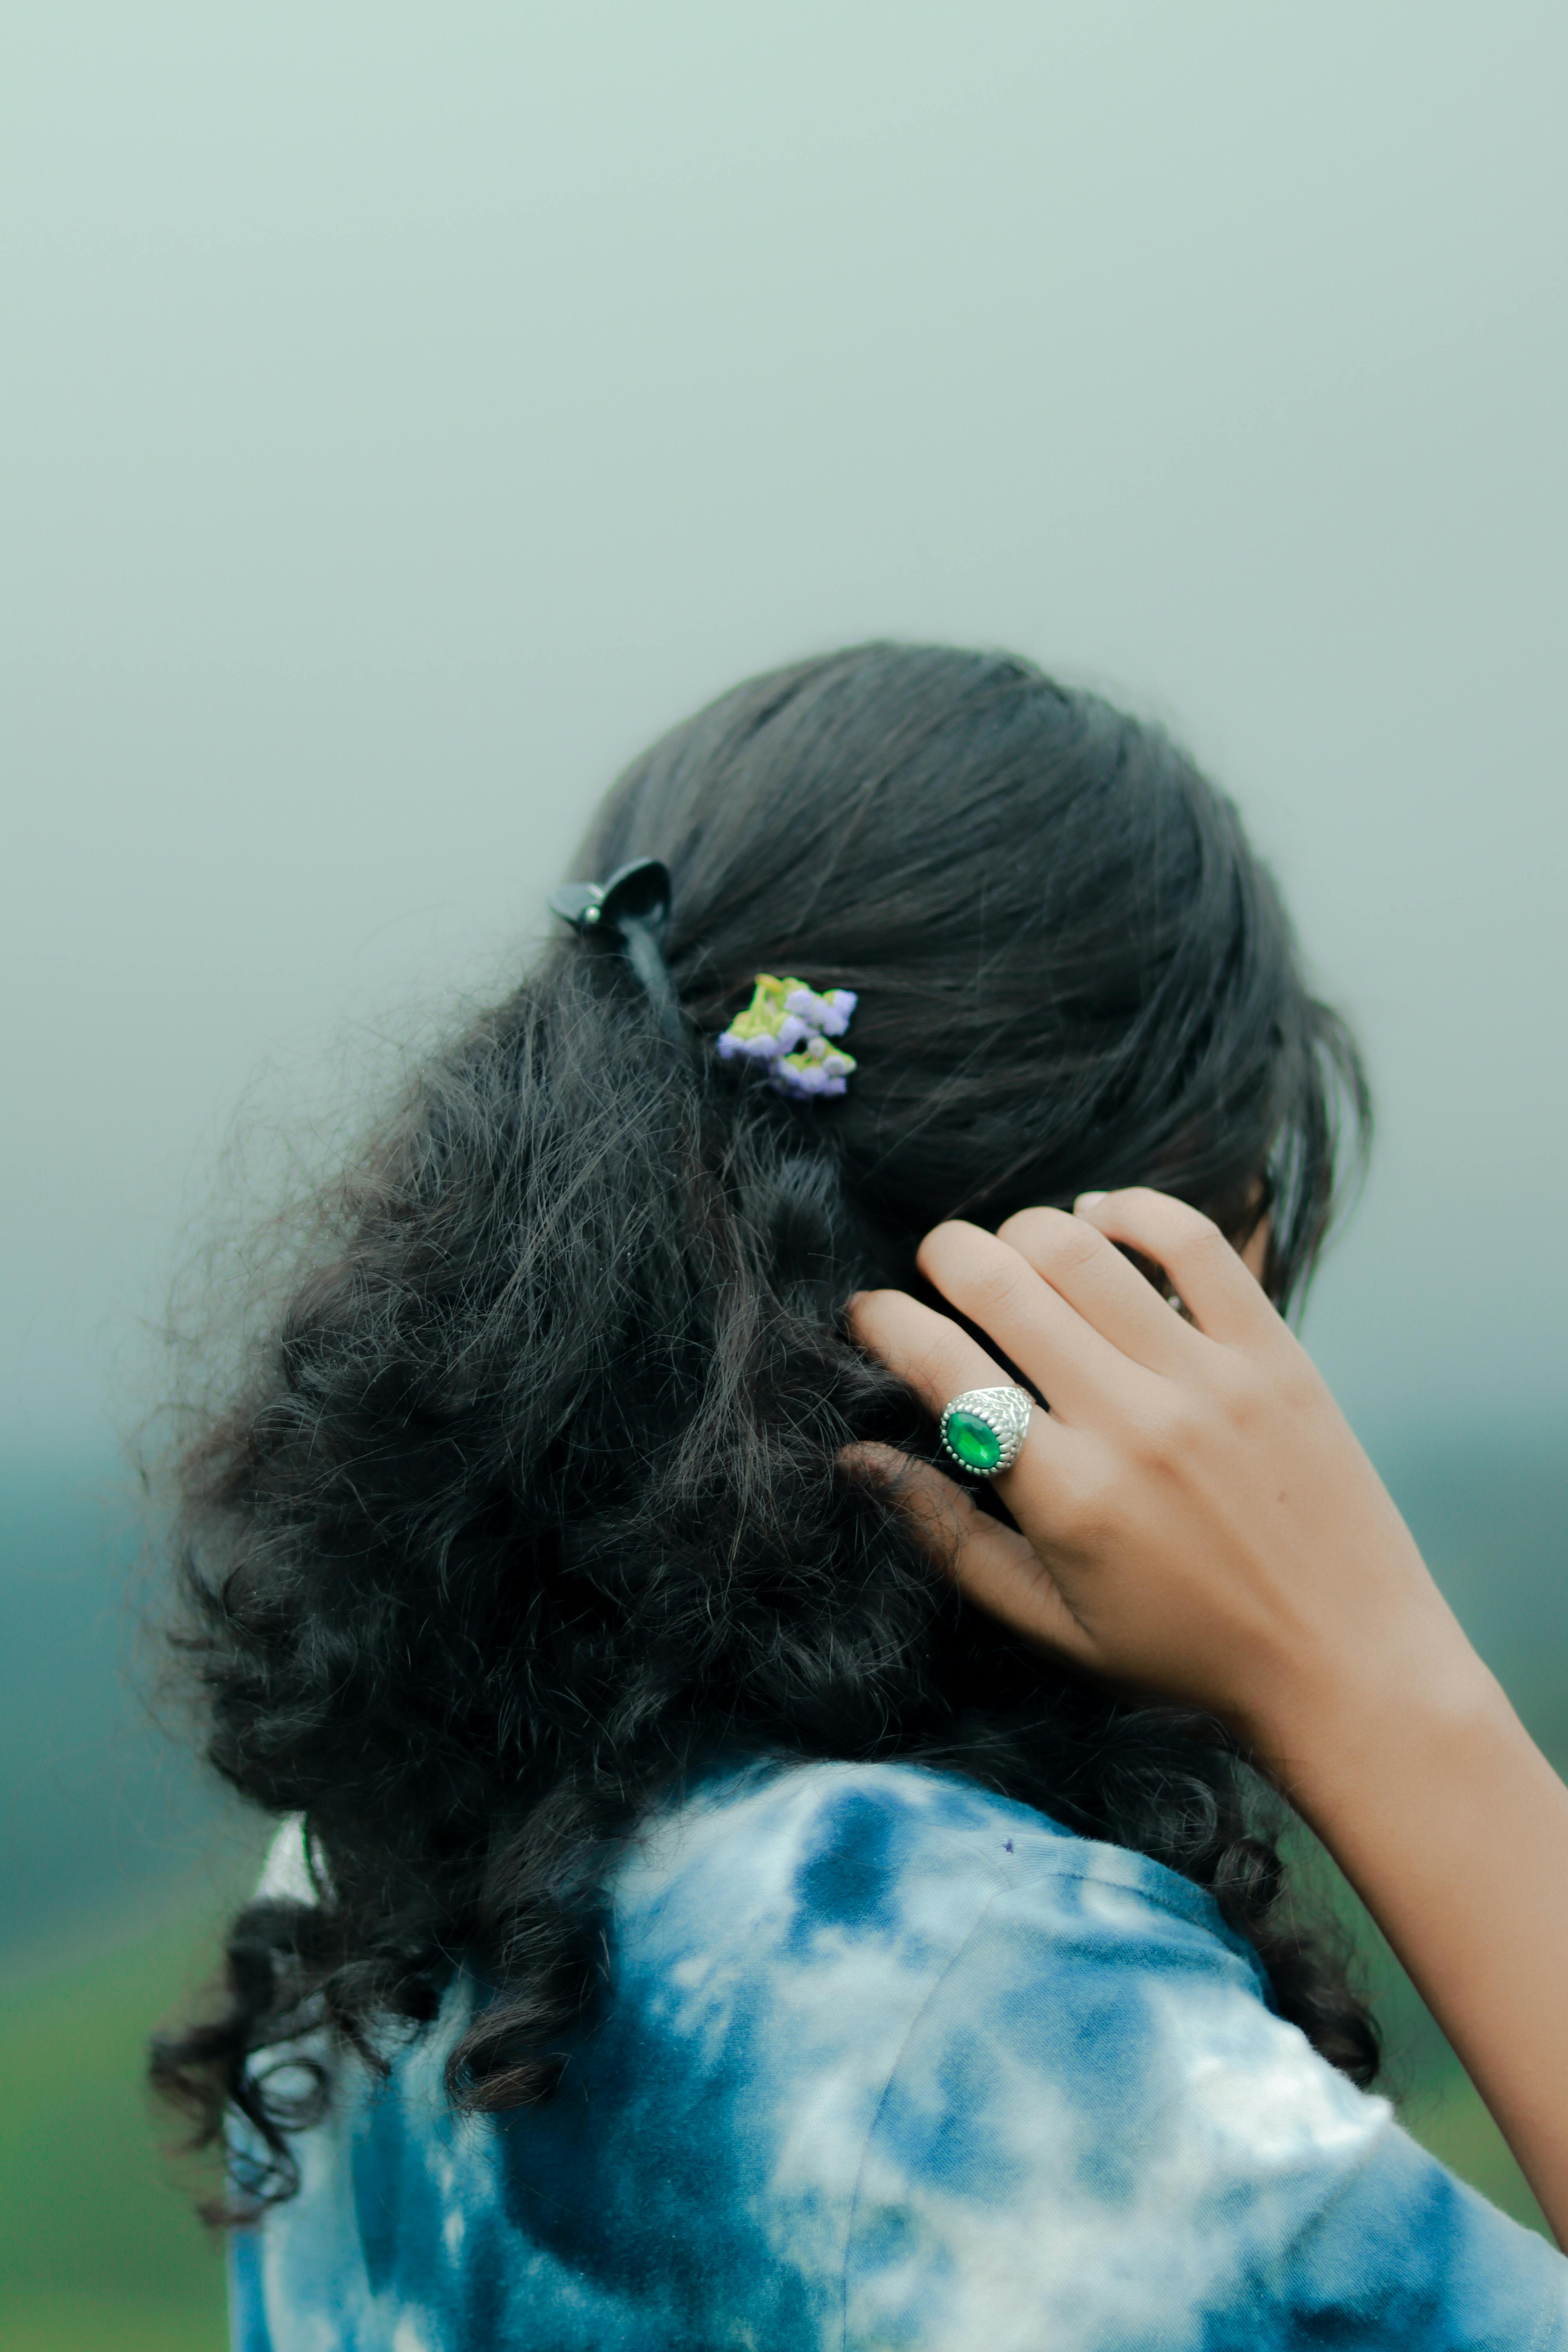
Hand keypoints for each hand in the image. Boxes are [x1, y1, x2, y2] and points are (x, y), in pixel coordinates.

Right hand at [847, 1188, 1479, 1775]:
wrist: (1346, 1666)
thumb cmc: (1187, 1655)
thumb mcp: (1049, 1622)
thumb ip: (946, 1538)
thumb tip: (855, 1458)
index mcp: (1066, 1495)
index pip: (942, 1366)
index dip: (882, 1321)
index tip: (867, 1312)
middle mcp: (1131, 1424)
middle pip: (1002, 1284)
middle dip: (945, 1256)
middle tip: (937, 1268)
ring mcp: (1209, 1381)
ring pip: (1083, 1249)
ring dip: (1026, 1231)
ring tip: (1015, 1250)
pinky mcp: (1275, 1356)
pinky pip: (1196, 1243)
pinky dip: (1135, 1212)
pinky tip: (1103, 1222)